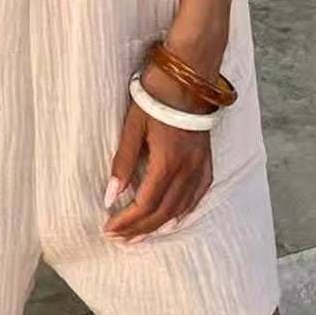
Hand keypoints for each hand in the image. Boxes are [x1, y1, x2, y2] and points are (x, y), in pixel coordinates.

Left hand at [102, 62, 212, 241]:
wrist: (187, 76)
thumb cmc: (155, 96)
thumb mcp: (132, 127)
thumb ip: (123, 162)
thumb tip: (110, 196)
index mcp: (167, 162)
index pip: (145, 204)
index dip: (126, 221)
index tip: (109, 228)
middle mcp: (187, 170)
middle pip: (162, 212)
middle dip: (140, 228)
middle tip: (120, 238)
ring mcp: (200, 166)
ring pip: (181, 208)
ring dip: (159, 225)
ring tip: (141, 236)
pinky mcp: (206, 160)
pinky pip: (198, 195)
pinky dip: (184, 211)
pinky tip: (174, 220)